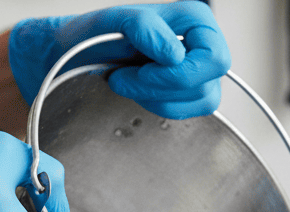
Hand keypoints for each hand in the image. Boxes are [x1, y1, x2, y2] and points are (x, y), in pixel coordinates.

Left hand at [9, 2, 230, 116]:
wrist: (74, 59)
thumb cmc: (93, 37)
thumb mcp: (113, 22)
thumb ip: (145, 29)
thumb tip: (175, 54)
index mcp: (194, 19)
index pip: (214, 58)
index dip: (180, 73)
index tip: (143, 68)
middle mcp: (202, 45)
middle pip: (208, 84)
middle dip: (164, 87)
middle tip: (128, 77)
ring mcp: (197, 73)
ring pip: (203, 102)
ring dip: (158, 98)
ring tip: (129, 82)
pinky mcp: (186, 96)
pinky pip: (187, 114)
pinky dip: (159, 107)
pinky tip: (138, 93)